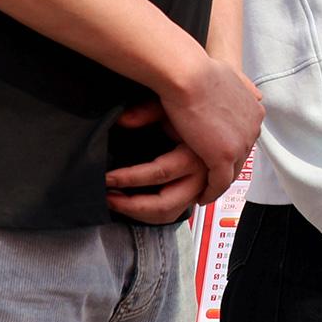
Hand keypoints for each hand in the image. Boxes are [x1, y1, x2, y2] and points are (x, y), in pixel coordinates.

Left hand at [104, 102, 211, 223]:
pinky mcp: (194, 194)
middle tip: (109, 197)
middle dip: (131, 206)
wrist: (213, 118)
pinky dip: (151, 213)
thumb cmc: (193, 111)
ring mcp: (199, 188)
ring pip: (168, 214)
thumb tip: (123, 119)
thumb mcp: (170, 107)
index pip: (159, 173)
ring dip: (139, 213)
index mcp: (196, 156)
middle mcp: (201, 177)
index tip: (108, 177)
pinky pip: (172, 212)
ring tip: (117, 202)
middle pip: (165, 204)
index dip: (129, 178)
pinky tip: (134, 204)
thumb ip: (146, 112)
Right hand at [161, 53, 263, 203]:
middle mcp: (253, 128)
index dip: (230, 148)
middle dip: (226, 169)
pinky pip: (219, 183)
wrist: (188, 74)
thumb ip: (244, 86)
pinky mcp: (224, 156)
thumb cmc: (198, 71)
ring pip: (231, 173)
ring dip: (218, 184)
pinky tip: (200, 198)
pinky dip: (211, 192)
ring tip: (204, 192)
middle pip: (240, 157)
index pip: (244, 137)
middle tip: (211, 181)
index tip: (216, 157)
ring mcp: (241, 144)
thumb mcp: (231, 75)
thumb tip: (257, 94)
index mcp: (254, 111)